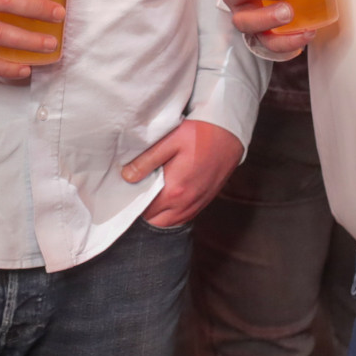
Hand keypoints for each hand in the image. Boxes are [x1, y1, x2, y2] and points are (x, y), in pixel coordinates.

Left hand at [123, 118, 242, 227]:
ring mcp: (198, 203)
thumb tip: (127, 177)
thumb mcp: (170, 141)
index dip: (134, 203)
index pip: (146, 211)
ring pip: (172, 222)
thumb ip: (147, 160)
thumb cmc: (199, 133)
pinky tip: (169, 199)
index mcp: (174, 190)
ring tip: (151, 197)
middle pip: (157, 222)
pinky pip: (185, 216)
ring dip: (160, 214)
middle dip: (145, 212)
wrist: (229, 133)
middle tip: (138, 194)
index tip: (128, 192)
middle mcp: (187, 202)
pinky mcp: (206, 200)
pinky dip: (174, 213)